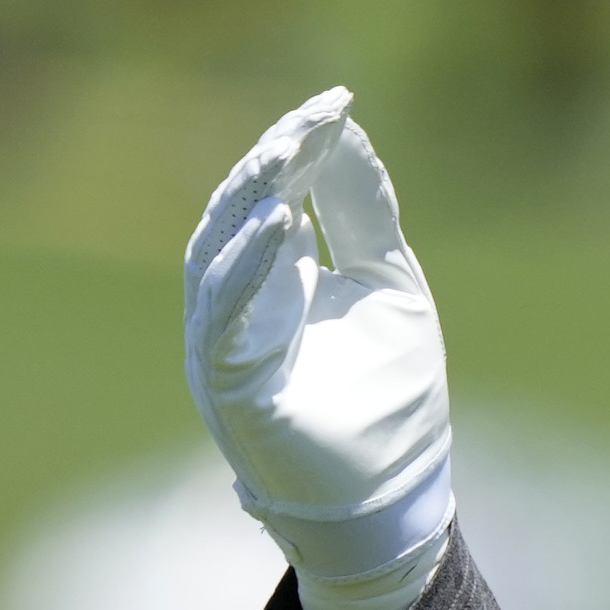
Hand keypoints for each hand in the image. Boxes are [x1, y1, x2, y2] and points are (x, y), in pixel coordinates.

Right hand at [180, 86, 453, 609]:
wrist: (394, 506)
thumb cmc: (391, 404)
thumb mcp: (391, 287)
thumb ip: (364, 213)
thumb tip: (343, 127)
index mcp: (274, 279)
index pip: (271, 193)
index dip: (297, 145)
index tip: (336, 103)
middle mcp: (238, 306)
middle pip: (236, 213)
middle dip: (271, 159)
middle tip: (310, 118)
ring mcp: (226, 346)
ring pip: (215, 253)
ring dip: (250, 197)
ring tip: (288, 151)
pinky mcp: (229, 386)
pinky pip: (222, 317)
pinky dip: (247, 268)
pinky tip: (281, 225)